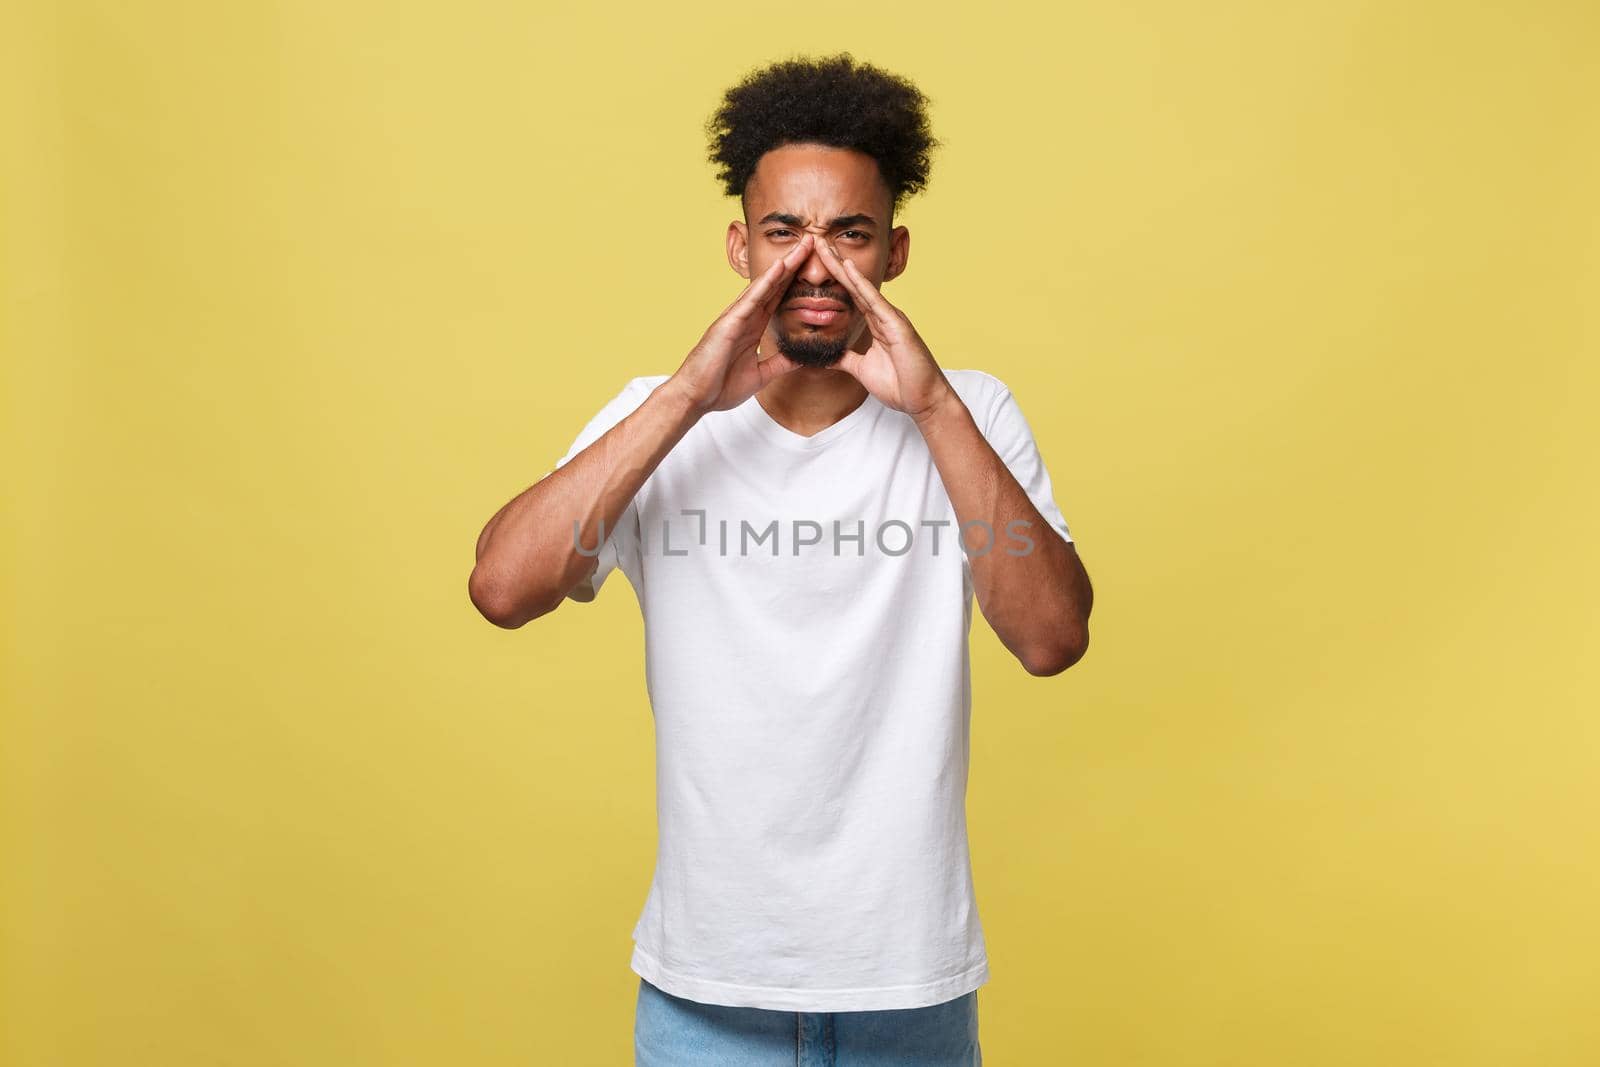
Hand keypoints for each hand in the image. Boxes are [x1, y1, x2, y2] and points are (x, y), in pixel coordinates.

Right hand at [670, 234, 815, 415]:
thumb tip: (800, 359)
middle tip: (813, 242)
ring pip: (764, 286)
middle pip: (774, 285)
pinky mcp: (729, 323)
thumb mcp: (760, 375)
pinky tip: (780, 268)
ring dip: (784, 266)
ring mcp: (736, 318)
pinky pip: (751, 300)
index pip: (778, 298)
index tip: (813, 267)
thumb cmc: (719, 386)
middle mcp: (745, 318)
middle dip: (793, 264)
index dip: (795, 281)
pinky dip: (766, 283)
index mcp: (752, 328)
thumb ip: (779, 364)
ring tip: (802, 247)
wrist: (696, 397)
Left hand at [814, 240, 955, 421]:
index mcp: (876, 323)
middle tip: (815, 240)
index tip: (815, 261)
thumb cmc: (900, 384)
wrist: (923, 400)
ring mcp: (891, 318)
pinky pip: (875, 302)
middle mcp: (883, 315)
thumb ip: (845, 359)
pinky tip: (849, 269)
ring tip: (825, 246)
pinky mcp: (898, 325)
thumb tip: (826, 356)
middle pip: (854, 284)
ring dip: (843, 266)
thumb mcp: (862, 370)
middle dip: (835, 262)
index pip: (849, 295)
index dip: (833, 277)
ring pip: (862, 287)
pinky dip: (861, 284)